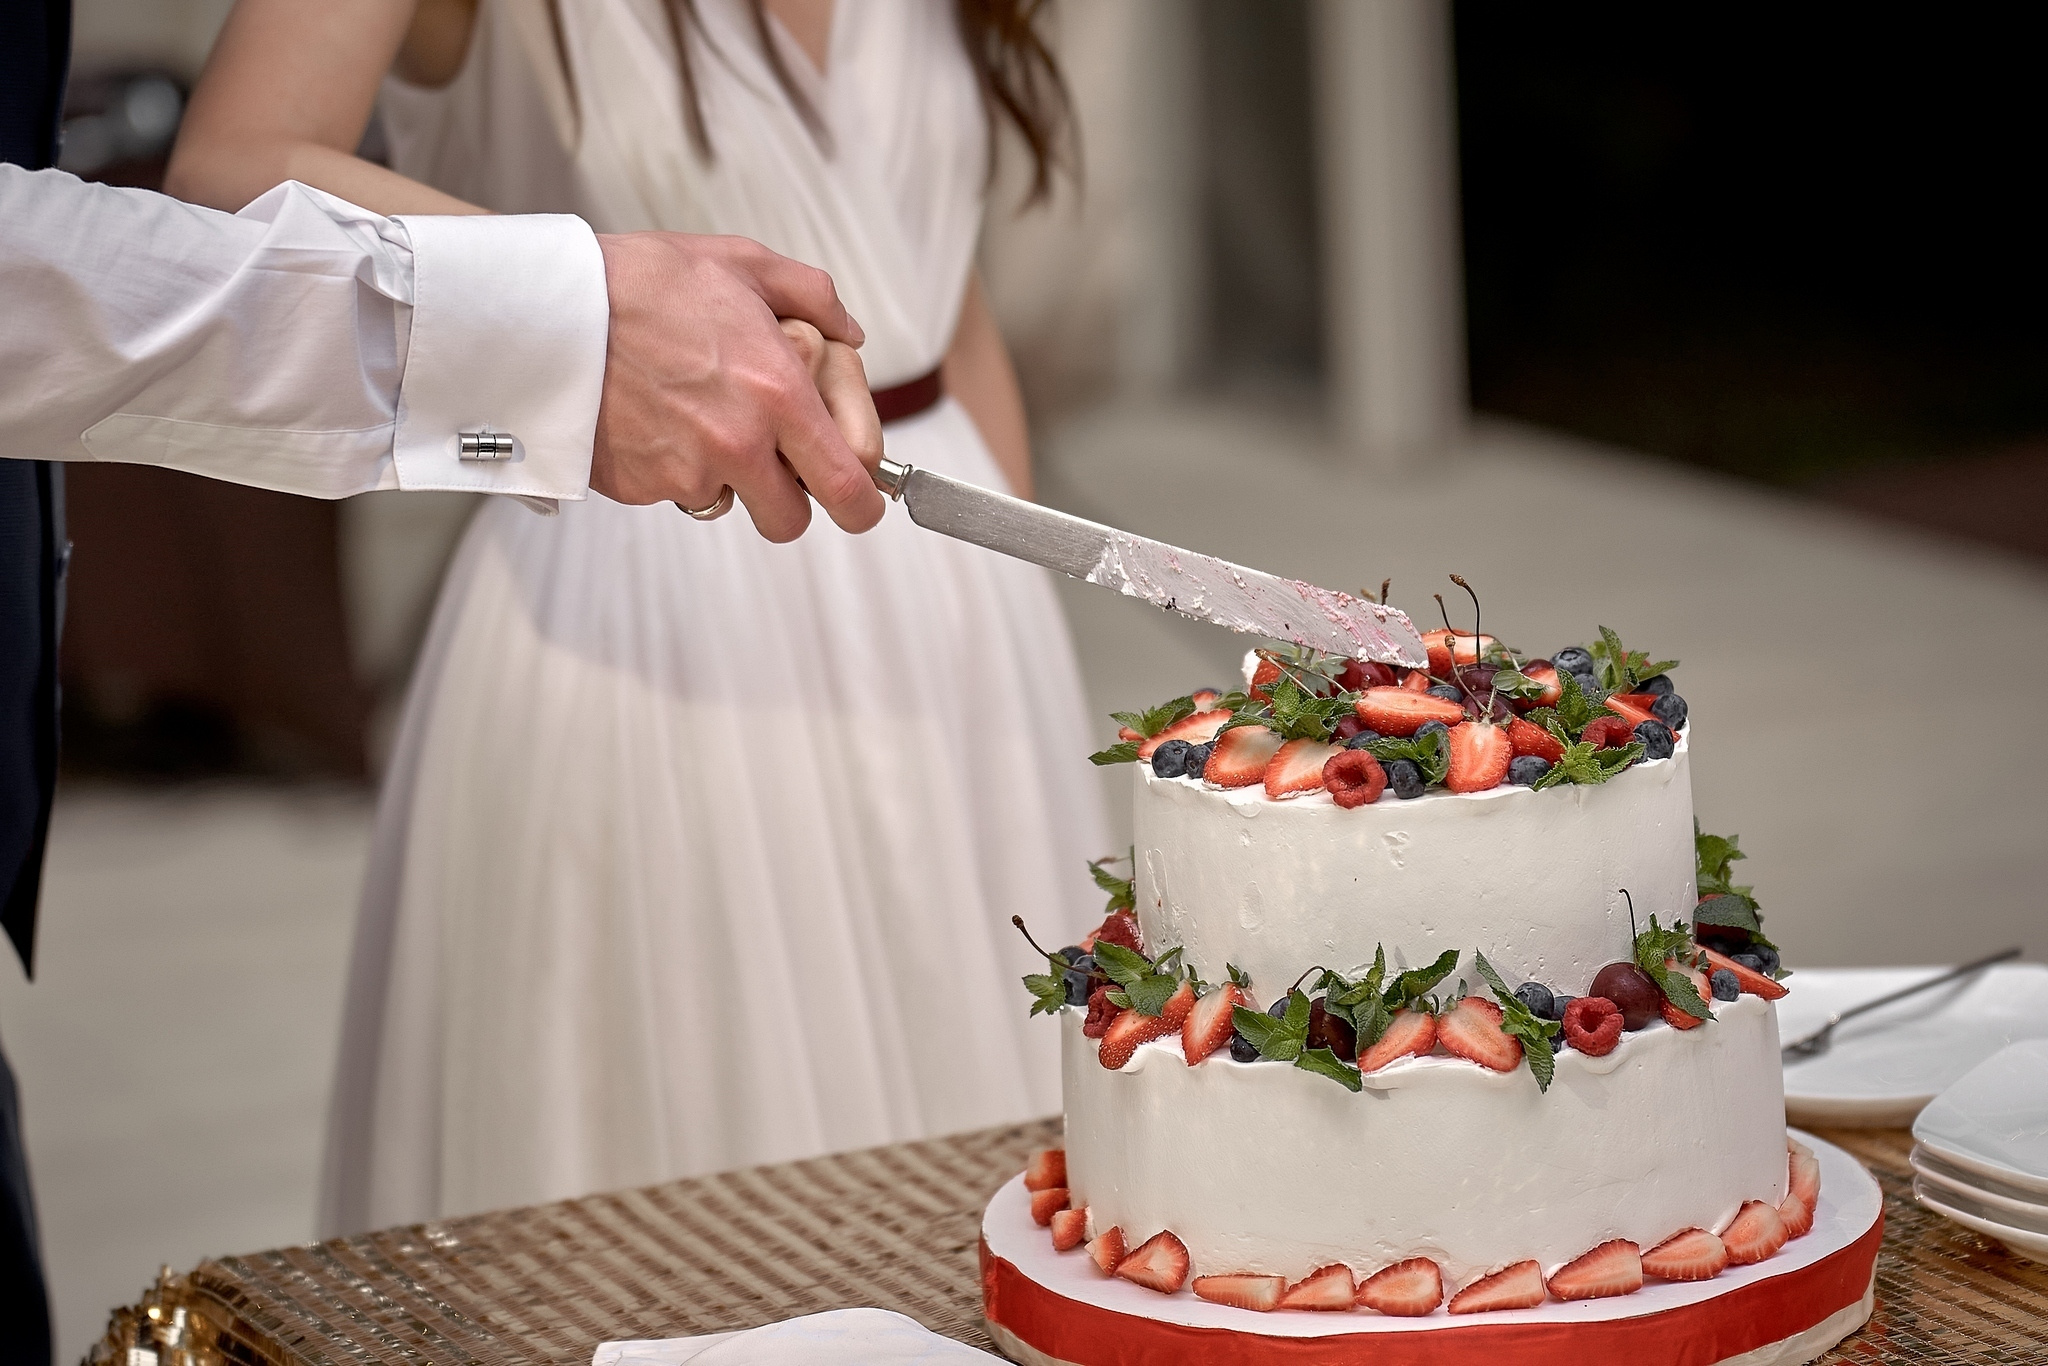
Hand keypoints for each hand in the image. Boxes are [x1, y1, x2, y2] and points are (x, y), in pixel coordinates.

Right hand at [588, 233, 885, 537]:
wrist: (547, 308)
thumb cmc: (642, 282)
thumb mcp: (741, 263)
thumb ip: (813, 298)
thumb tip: (850, 334)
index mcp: (778, 393)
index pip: (848, 486)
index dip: (862, 503)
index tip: (860, 499)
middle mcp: (737, 443)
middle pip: (791, 521)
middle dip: (789, 501)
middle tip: (773, 464)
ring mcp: (683, 471)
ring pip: (726, 503)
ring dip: (723, 477)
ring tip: (693, 416)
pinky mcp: (637, 486)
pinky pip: (670, 493)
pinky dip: (669, 467)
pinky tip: (651, 417)